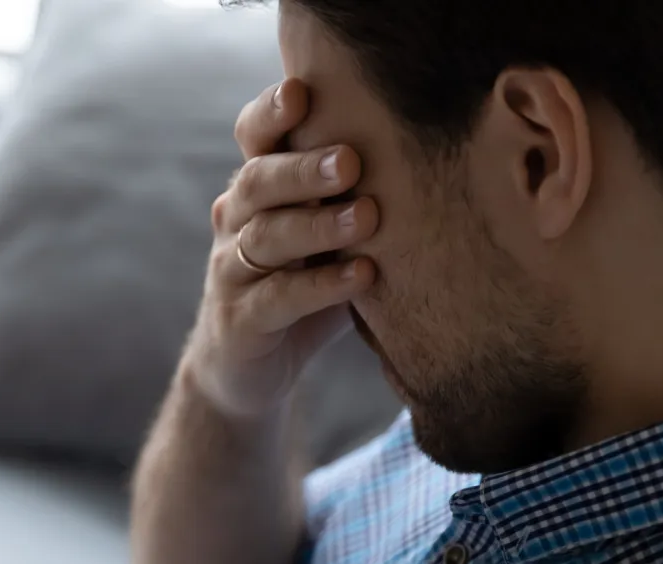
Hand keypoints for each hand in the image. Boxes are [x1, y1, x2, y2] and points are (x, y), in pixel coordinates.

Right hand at [184, 78, 379, 420]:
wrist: (248, 371)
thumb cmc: (301, 290)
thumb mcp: (323, 239)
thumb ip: (351, 200)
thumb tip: (431, 156)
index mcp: (257, 192)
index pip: (253, 140)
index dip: (271, 114)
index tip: (303, 92)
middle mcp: (236, 222)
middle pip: (258, 183)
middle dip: (303, 169)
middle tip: (350, 161)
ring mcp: (231, 273)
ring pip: (266, 239)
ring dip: (318, 226)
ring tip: (367, 216)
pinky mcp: (241, 322)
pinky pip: (278, 298)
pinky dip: (321, 286)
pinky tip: (361, 275)